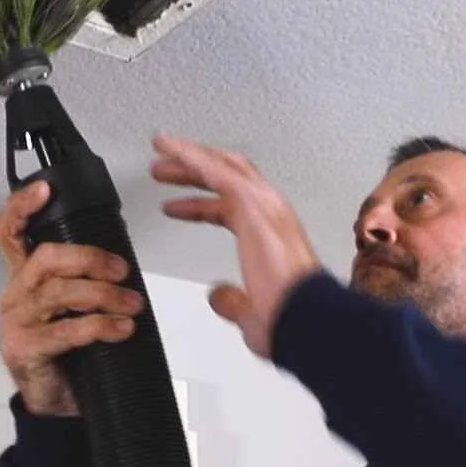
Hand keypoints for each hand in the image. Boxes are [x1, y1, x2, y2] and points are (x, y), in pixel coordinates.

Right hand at [0, 181, 142, 416]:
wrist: (56, 405)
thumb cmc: (67, 354)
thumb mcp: (72, 310)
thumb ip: (84, 282)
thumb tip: (123, 265)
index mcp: (25, 279)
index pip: (11, 233)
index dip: (23, 207)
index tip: (46, 190)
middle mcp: (16, 295)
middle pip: (44, 258)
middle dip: (89, 258)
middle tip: (121, 270)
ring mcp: (17, 322)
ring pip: (58, 292)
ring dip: (103, 294)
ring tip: (131, 304)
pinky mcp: (26, 350)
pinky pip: (65, 331)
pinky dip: (99, 326)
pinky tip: (120, 328)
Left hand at [154, 134, 324, 358]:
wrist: (304, 318)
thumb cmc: (288, 319)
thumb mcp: (249, 312)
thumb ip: (231, 301)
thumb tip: (217, 296)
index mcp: (271, 236)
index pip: (231, 207)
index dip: (200, 205)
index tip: (176, 206)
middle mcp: (271, 213)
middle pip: (228, 177)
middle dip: (195, 171)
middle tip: (164, 170)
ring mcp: (265, 205)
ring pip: (222, 167)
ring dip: (190, 158)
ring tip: (161, 153)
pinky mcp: (253, 202)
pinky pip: (216, 170)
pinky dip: (190, 155)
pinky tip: (169, 147)